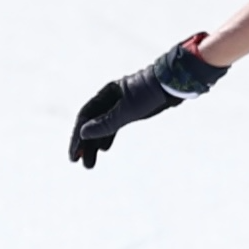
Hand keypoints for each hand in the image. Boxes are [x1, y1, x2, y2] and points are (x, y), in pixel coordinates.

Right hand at [67, 38, 226, 168]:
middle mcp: (109, 98)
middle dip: (85, 144)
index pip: (84, 118)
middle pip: (91, 123)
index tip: (74, 155)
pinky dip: (108, 136)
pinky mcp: (130, 110)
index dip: (77, 137)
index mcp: (105, 94)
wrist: (174, 84)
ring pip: (102, 126)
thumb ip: (105, 123)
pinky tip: (105, 148)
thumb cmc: (150, 94)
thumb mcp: (126, 111)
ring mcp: (119, 104)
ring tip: (91, 163)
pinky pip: (113, 125)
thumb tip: (83, 134)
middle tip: (80, 163)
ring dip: (95, 144)